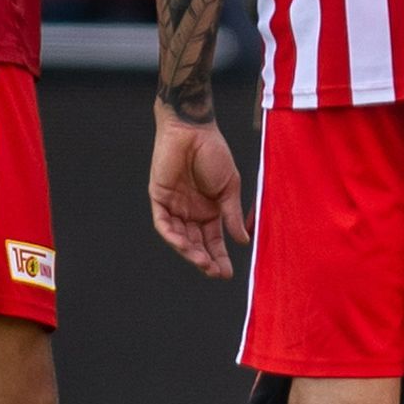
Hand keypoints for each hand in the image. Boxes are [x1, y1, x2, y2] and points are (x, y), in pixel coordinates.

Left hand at [150, 101, 249, 276]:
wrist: (193, 130)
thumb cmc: (214, 152)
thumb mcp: (229, 187)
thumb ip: (231, 214)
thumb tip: (243, 241)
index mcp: (210, 209)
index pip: (214, 240)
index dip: (220, 256)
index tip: (227, 273)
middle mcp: (192, 212)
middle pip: (197, 243)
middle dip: (206, 259)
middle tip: (216, 272)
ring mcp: (175, 206)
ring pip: (180, 237)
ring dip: (190, 251)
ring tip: (202, 261)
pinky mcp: (160, 199)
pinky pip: (164, 223)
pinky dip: (173, 235)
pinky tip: (184, 244)